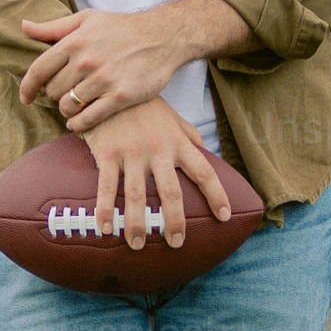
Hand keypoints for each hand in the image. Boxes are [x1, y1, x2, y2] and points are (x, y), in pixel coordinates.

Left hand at [17, 0, 247, 131]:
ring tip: (73, 108)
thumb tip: (23, 26)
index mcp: (74, 42)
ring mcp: (103, 80)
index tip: (26, 98)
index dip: (28, 87)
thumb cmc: (122, 28)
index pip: (39, 69)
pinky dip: (78, 124)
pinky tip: (78, 123)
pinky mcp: (120, 96)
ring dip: (67, 110)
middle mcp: (86, 61)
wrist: (163, 36)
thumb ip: (54, 27)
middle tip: (64, 95)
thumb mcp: (87, 19)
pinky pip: (89, 118)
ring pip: (68, 106)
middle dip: (55, 95)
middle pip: (53, 91)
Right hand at [76, 99, 229, 250]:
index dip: (217, 195)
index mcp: (178, 142)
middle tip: (176, 243)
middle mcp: (159, 149)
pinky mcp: (108, 154)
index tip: (224, 216)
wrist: (111, 85)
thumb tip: (208, 155)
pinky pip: (107, 187)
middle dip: (175, 220)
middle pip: (172, 192)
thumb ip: (191, 136)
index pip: (205, 171)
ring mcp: (132, 152)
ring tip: (138, 245)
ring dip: (138, 223)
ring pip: (138, 195)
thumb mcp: (173, 117)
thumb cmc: (144, 106)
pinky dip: (105, 210)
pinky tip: (105, 229)